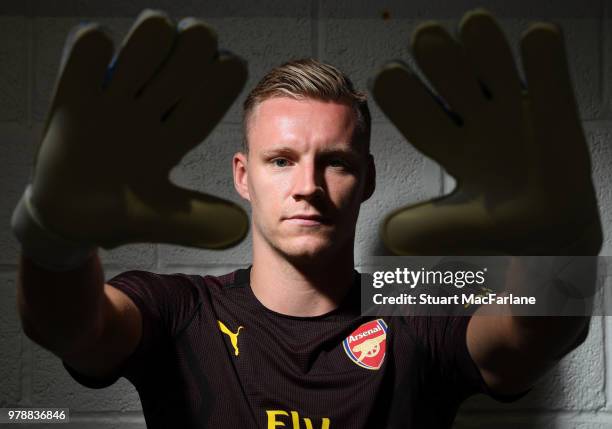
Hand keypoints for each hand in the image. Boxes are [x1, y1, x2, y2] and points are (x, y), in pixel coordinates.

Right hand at [28, 10, 247, 249]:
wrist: (67, 218)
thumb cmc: (120, 215)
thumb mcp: (161, 219)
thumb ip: (200, 223)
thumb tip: (241, 228)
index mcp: (178, 135)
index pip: (214, 91)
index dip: (221, 81)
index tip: (220, 79)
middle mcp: (153, 109)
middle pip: (191, 51)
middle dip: (191, 53)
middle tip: (172, 79)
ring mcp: (116, 98)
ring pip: (150, 37)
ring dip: (149, 43)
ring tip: (134, 75)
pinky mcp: (74, 93)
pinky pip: (89, 47)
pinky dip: (94, 45)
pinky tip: (91, 71)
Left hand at [371, 9, 601, 255]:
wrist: (549, 242)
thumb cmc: (492, 234)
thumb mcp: (446, 235)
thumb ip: (414, 232)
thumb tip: (388, 233)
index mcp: (442, 142)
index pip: (411, 107)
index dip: (399, 92)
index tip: (389, 76)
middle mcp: (473, 120)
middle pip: (447, 72)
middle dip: (437, 58)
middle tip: (426, 42)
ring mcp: (512, 109)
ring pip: (491, 59)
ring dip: (482, 44)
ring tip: (475, 31)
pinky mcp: (554, 107)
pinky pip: (546, 66)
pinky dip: (542, 52)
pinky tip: (537, 42)